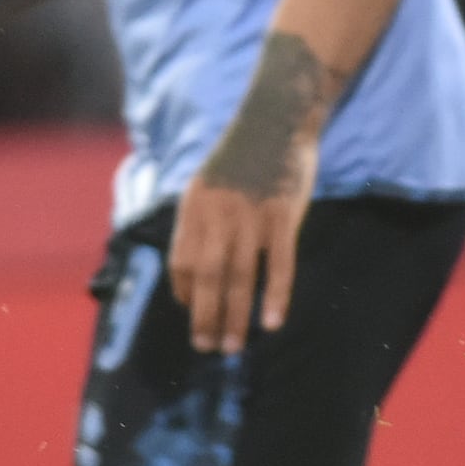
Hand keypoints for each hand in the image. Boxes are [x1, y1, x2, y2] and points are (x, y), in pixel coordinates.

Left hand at [168, 153, 312, 353]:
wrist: (275, 118)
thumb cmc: (240, 156)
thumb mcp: (205, 182)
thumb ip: (198, 222)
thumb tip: (190, 268)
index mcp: (194, 206)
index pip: (181, 260)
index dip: (183, 291)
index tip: (191, 312)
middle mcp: (218, 214)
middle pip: (206, 276)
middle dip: (204, 316)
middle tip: (207, 346)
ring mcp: (252, 216)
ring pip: (240, 277)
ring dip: (235, 316)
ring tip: (233, 346)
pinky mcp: (283, 216)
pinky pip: (279, 264)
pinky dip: (275, 295)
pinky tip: (271, 322)